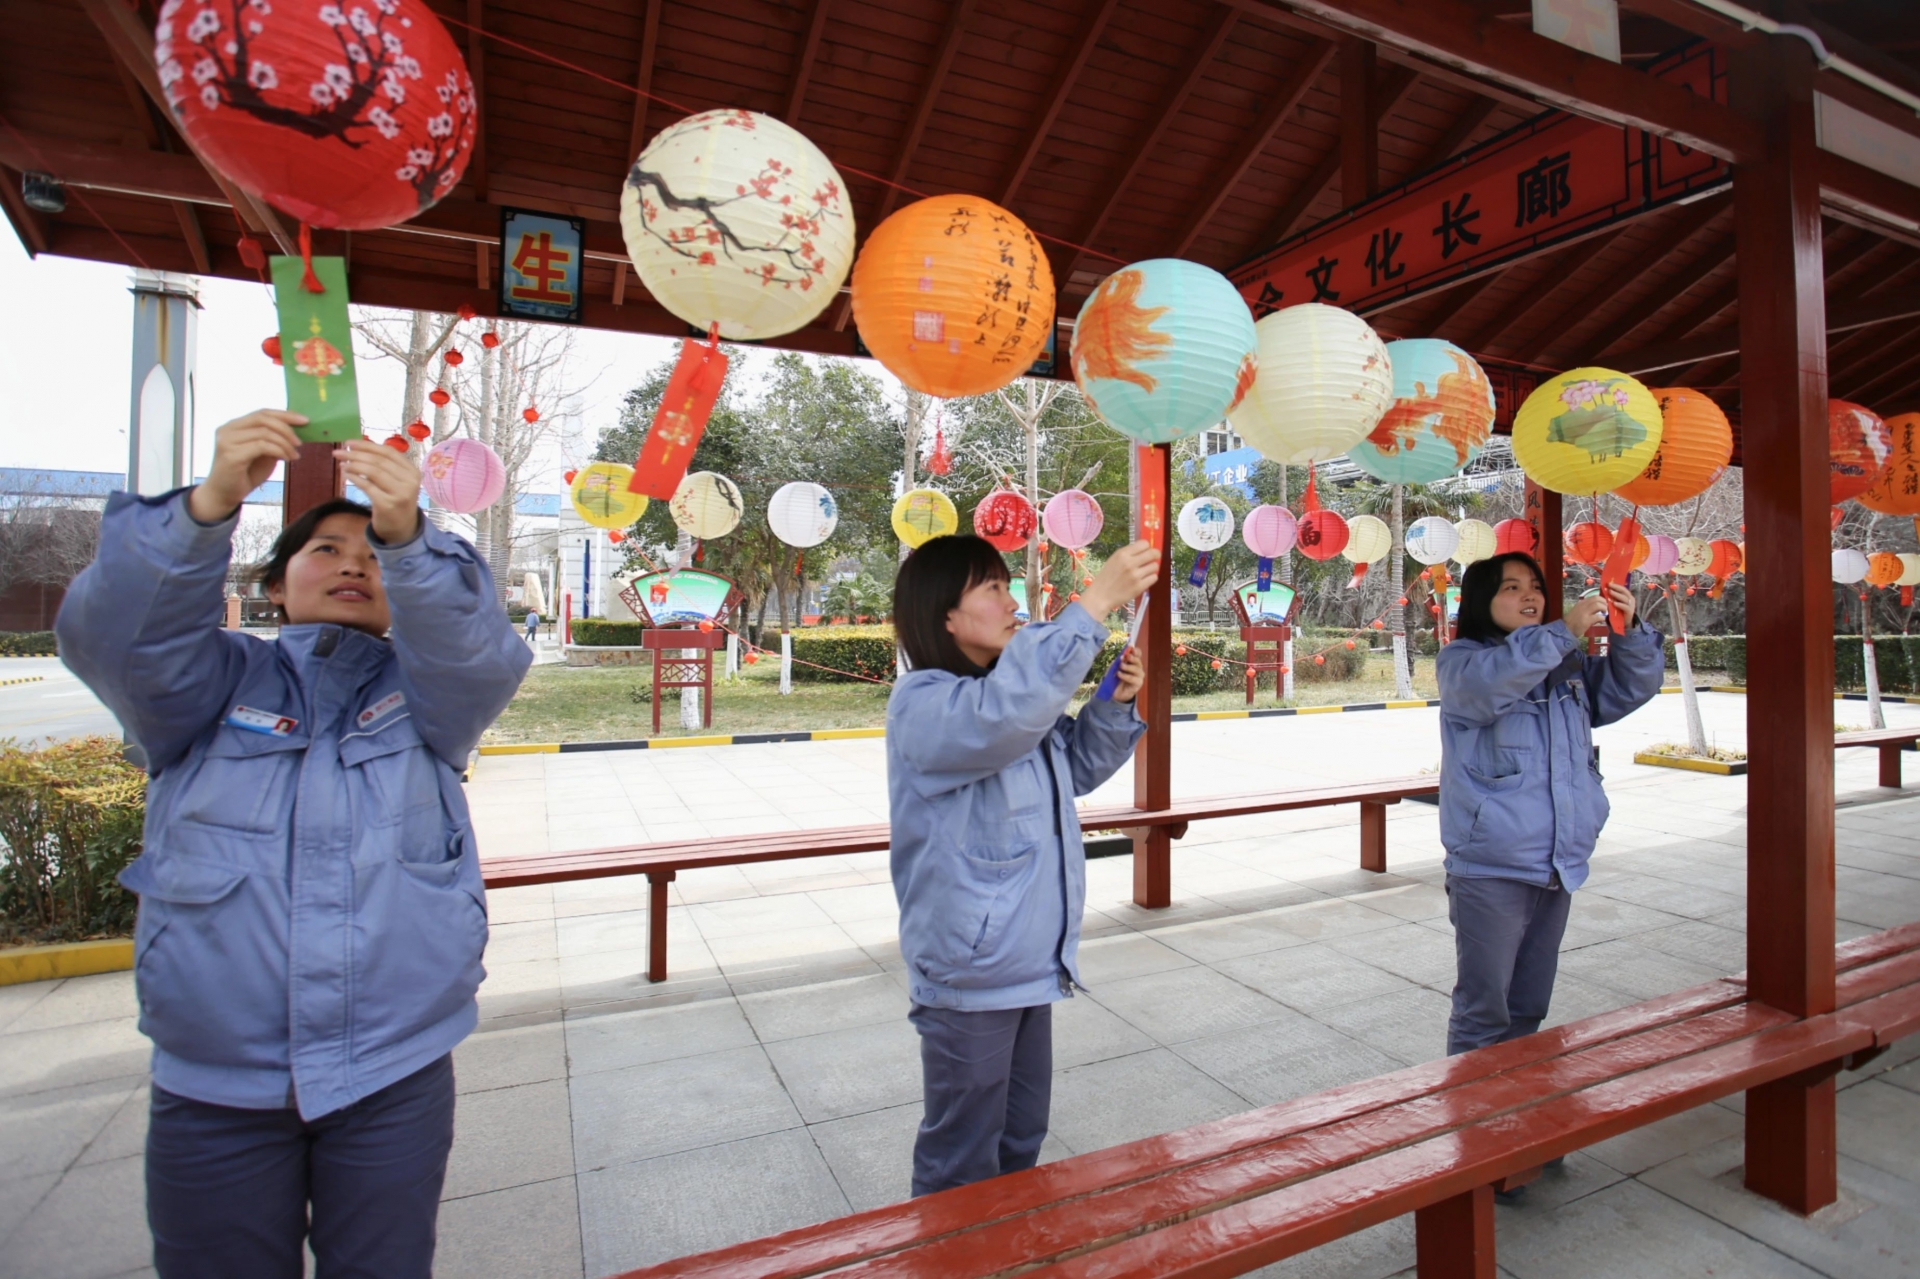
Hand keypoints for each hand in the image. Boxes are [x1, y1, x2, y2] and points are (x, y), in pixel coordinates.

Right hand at [189, 410, 306, 522]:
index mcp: (234, 425)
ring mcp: (227, 441)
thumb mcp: (264, 453)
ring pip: (264, 432)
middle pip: (262, 418)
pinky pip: (262, 446)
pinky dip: (279, 450)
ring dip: (285, 443)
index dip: (285, 414)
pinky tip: (286, 459)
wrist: (224, 495)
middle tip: (300, 442)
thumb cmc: (245, 474)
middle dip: (286, 428)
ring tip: (294, 455)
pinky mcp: (231, 454)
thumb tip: (295, 430)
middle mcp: (227, 429)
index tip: (304, 420)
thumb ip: (273, 440)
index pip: (262, 412)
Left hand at [335, 438, 421, 544]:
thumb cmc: (396, 500)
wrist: (402, 529)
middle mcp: (409, 481)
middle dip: (356, 454)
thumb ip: (385, 465)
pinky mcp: (387, 504)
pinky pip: (367, 486)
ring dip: (354, 465)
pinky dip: (354, 478)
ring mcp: (400, 493)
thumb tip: (357, 448)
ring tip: (341, 464)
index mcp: (412, 471)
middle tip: (338, 452)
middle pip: (379, 461)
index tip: (348, 442)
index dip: (367, 445)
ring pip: (373, 471)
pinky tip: (346, 474)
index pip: (388, 452)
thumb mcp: (397, 481)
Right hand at [1078, 541, 1158, 618]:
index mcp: (1122, 554)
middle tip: (1153, 559)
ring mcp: (1135, 576)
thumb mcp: (1114, 559)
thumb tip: (1145, 549)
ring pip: (1155, 566)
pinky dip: (1151, 578)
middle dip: (1155, 555)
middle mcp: (1130, 563)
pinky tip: (1144, 580)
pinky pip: (1154, 578)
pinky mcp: (1139, 587)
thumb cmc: (1107, 577)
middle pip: (1153, 553)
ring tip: (1145, 571)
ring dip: (1152, 568)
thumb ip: (1128, 554)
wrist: (1100, 596)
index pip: (1144, 543)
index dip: (1147, 547)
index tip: (1146, 551)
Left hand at [1112, 645, 1144, 702]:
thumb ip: (1118, 662)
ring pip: (1137, 669)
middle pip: (1138, 661)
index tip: (1131, 648)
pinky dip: (1126, 676)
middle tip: (1126, 657)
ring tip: (1121, 666)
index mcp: (1132, 662)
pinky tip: (1119, 674)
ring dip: (1128, 667)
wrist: (1114, 693)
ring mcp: (1139, 677)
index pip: (1138, 654)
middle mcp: (1138, 668)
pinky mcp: (1138, 684)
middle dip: (1132, 658)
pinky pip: (1134, 679)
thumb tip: (1122, 656)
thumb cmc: (1114, 679)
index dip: (1136, 651)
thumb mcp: (1114, 668)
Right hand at [1565, 591, 1607, 635]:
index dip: (1602, 599)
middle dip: (1604, 603)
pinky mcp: (1586, 621)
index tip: (1605, 604)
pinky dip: (1602, 618)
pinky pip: (1598, 617)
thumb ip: (1587, 608)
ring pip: (1598, 605)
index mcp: (1581, 603)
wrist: (1565, 629)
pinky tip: (1602, 620)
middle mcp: (1582, 605)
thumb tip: (1599, 608)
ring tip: (1605, 613)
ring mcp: (1584, 613)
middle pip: (1597, 599)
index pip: (1594, 597)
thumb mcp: (1578, 611)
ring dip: (1604, 608)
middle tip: (1607, 608)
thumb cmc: (1572, 621)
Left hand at [1605, 582, 1635, 629]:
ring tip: (1610, 593)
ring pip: (1625, 598)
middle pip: (1624, 591)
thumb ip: (1611, 596)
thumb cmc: (1618, 610)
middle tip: (1609, 586)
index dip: (1616, 585)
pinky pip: (1625, 607)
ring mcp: (1631, 605)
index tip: (1608, 583)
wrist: (1623, 622)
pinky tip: (1614, 603)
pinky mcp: (1630, 611)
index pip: (1622, 588)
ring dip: (1617, 595)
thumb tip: (1604, 588)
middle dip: (1616, 588)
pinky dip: (1620, 604)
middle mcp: (1630, 599)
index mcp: (1627, 595)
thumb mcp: (1614, 602)